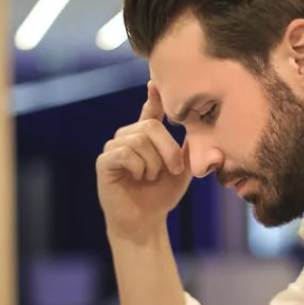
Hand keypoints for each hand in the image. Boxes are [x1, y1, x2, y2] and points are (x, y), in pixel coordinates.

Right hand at [96, 82, 191, 241]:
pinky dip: (138, 166)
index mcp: (146, 137)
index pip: (150, 110)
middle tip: (175, 170)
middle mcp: (128, 137)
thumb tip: (199, 125)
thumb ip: (187, 148)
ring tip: (152, 177)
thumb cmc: (162, 195)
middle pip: (150, 127)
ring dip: (153, 163)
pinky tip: (138, 177)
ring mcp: (114, 149)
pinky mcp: (104, 162)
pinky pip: (124, 153)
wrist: (146, 222)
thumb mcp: (182, 170)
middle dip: (168, 149)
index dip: (154, 97)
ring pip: (138, 140)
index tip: (155, 82)